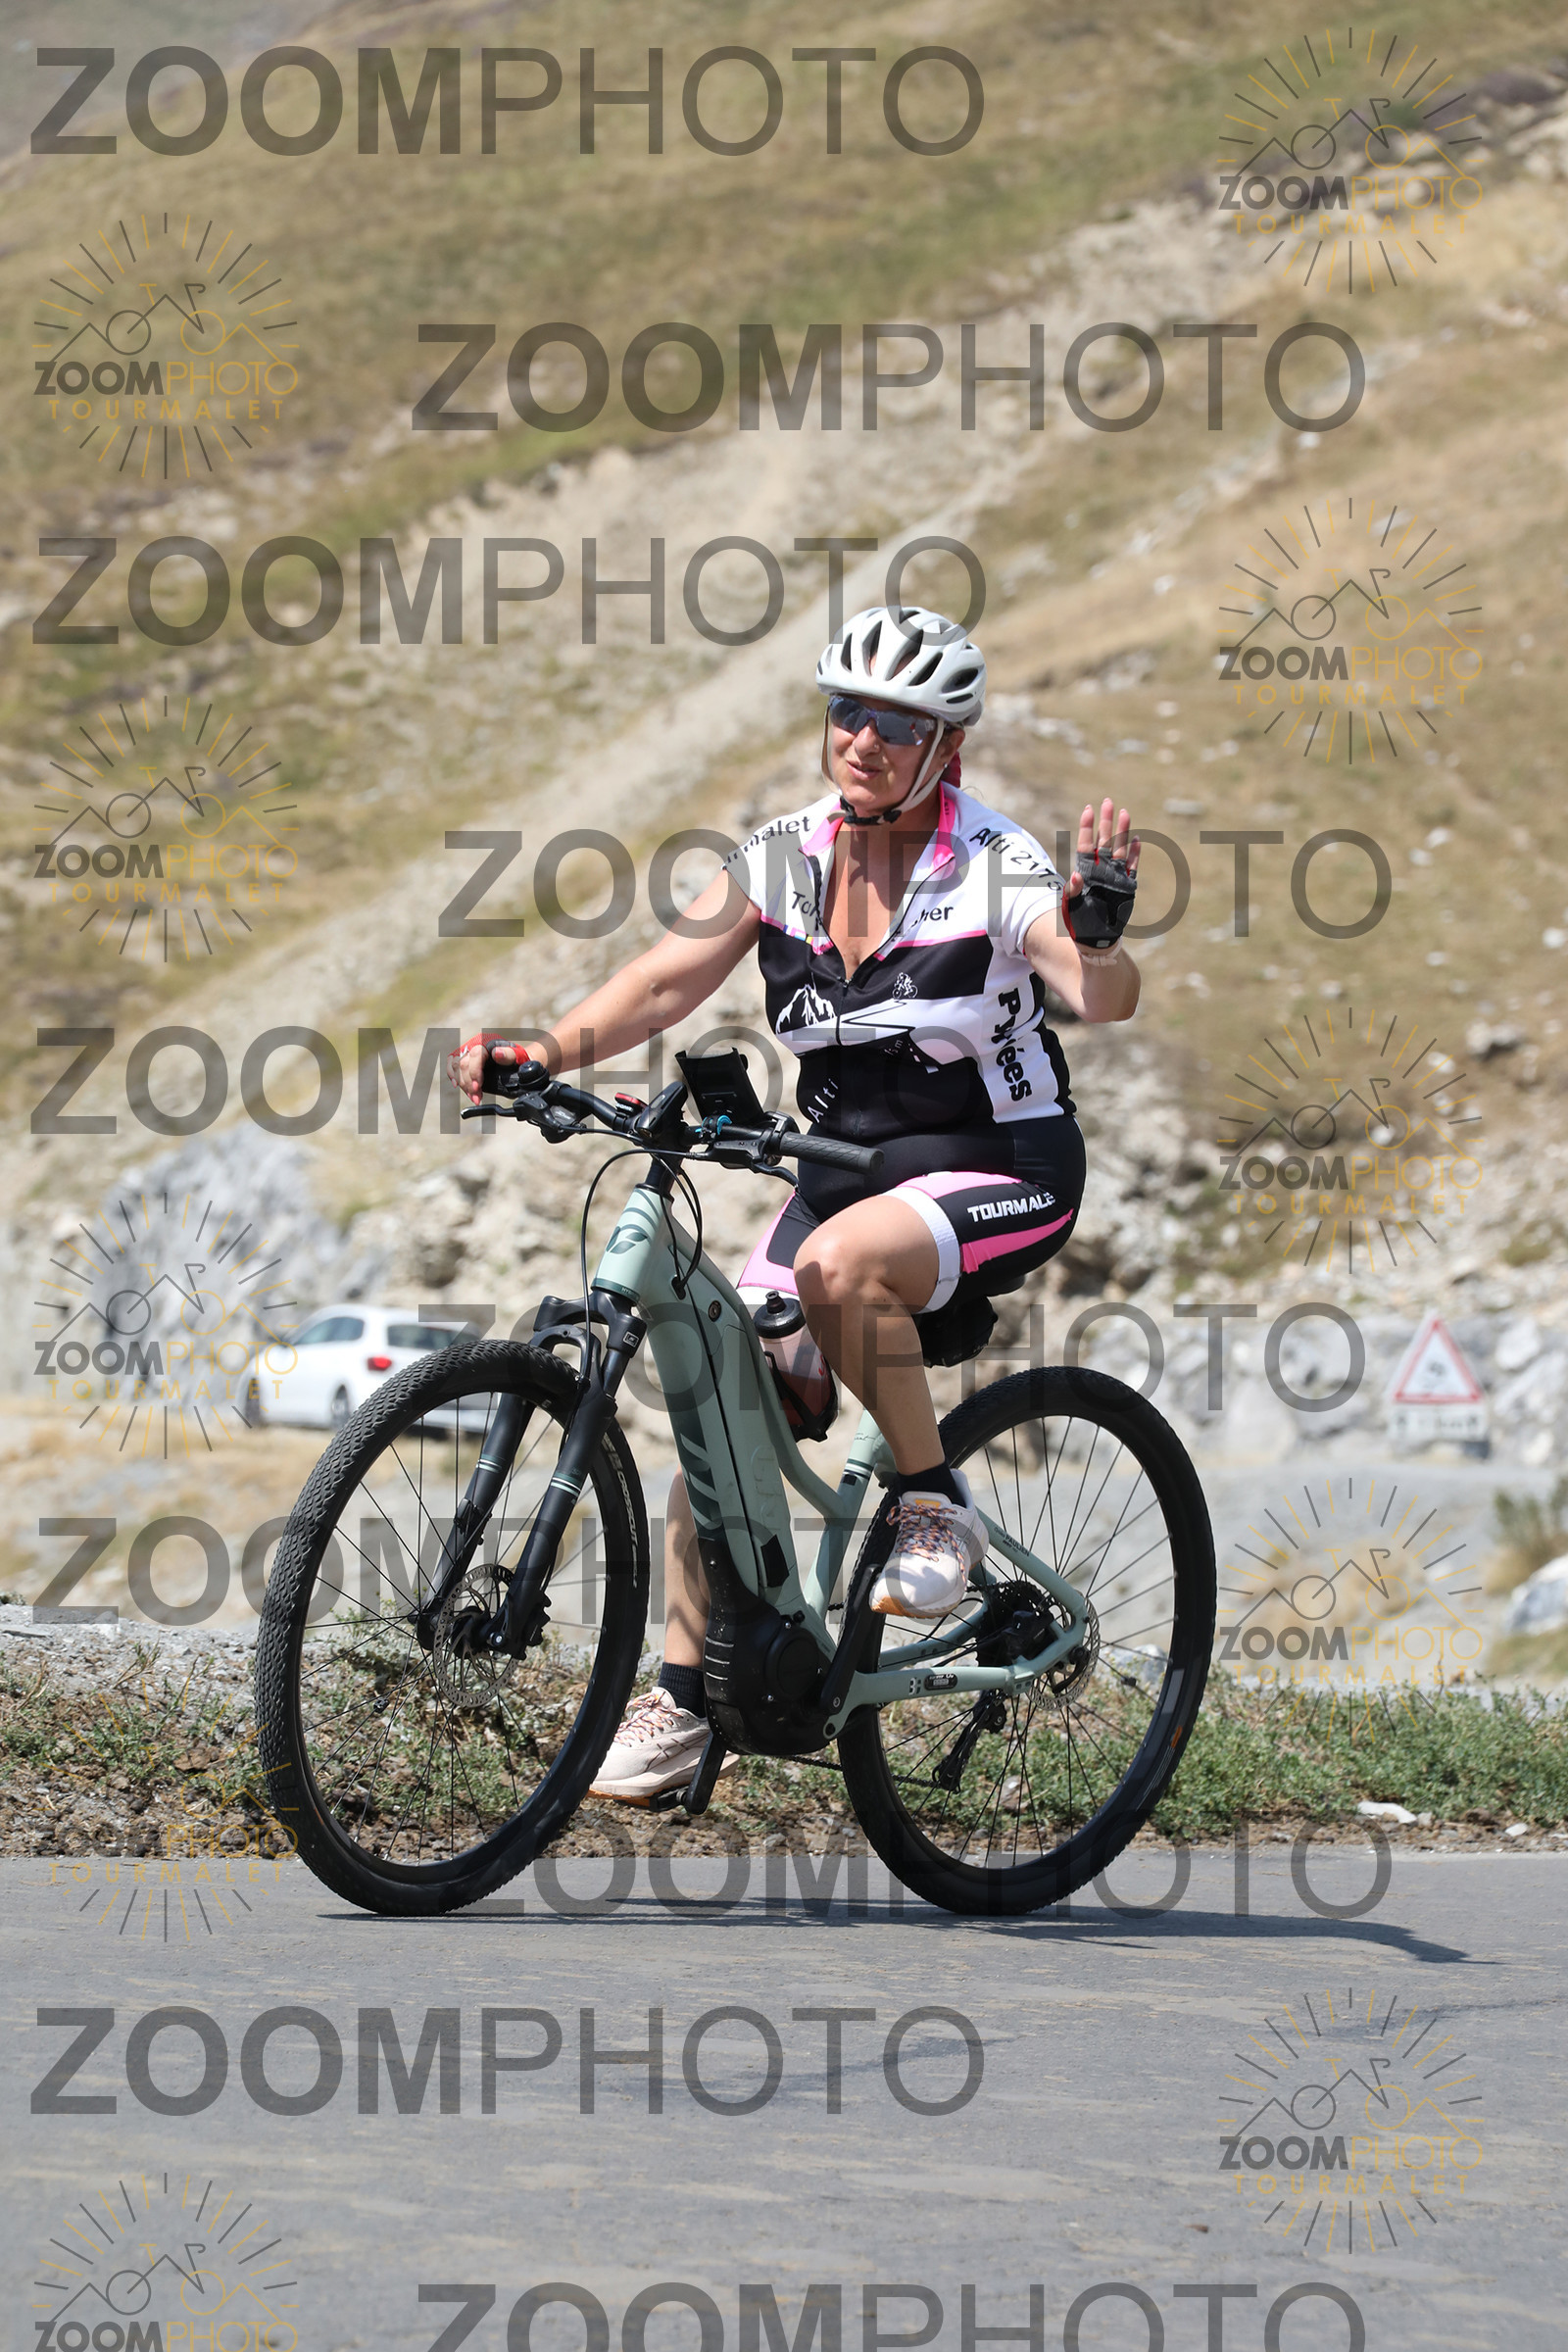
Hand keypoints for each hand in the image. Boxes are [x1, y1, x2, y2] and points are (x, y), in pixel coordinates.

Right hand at [448, 1033, 518, 1104]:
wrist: (514, 1063)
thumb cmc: (517, 1059)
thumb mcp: (518, 1057)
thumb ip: (508, 1054)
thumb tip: (497, 1053)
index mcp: (487, 1042)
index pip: (475, 1055)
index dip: (474, 1072)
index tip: (478, 1087)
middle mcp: (474, 1044)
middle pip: (464, 1063)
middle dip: (469, 1083)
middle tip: (477, 1097)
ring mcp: (467, 1052)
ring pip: (456, 1067)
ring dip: (463, 1085)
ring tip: (473, 1097)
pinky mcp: (462, 1059)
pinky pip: (451, 1066)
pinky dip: (452, 1077)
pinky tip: (458, 1086)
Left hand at [1064, 799, 1139, 915]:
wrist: (1096, 939)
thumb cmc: (1079, 923)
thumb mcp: (1071, 908)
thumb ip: (1072, 891)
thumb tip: (1075, 875)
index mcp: (1085, 872)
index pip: (1086, 845)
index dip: (1087, 827)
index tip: (1088, 809)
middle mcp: (1101, 871)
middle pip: (1104, 841)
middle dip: (1106, 821)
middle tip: (1107, 801)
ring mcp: (1115, 876)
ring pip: (1120, 849)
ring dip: (1123, 831)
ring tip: (1124, 812)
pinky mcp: (1127, 886)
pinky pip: (1132, 867)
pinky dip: (1135, 854)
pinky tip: (1137, 839)